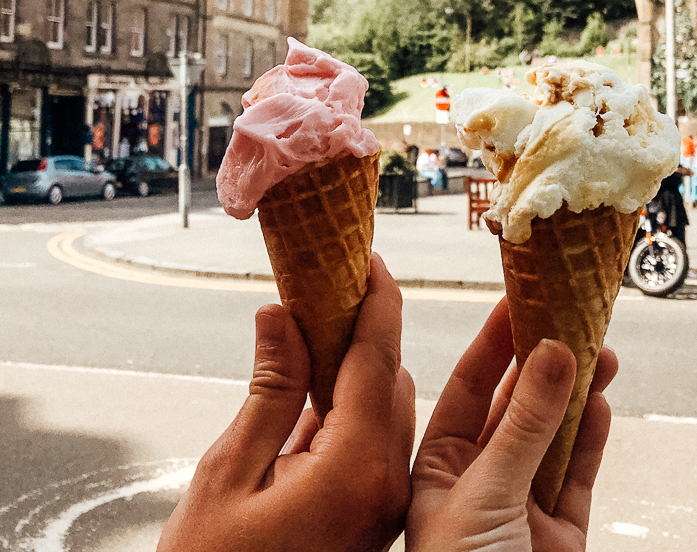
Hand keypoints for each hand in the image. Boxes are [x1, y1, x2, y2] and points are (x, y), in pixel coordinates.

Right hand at [157, 254, 414, 551]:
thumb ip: (268, 390)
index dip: (377, 300)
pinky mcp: (369, 519)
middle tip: (333, 285)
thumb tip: (282, 313)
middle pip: (389, 381)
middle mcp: (384, 487)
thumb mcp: (228, 475)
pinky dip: (351, 407)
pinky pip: (373, 443)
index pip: (377, 360)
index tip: (372, 256)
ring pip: (386, 410)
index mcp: (356, 470)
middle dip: (366, 330)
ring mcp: (382, 508)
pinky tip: (315, 388)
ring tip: (321, 326)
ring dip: (360, 368)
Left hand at [406, 298, 616, 551]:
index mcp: (439, 467)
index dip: (494, 342)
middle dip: (544, 363)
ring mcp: (522, 507)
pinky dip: (590, 440)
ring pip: (554, 436)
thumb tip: (552, 355)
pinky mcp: (560, 535)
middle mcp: (480, 481)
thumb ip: (524, 427)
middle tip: (569, 320)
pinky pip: (578, 476)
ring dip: (576, 394)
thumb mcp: (485, 493)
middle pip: (516, 406)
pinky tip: (599, 403)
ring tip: (598, 353)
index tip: (518, 300)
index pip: (468, 386)